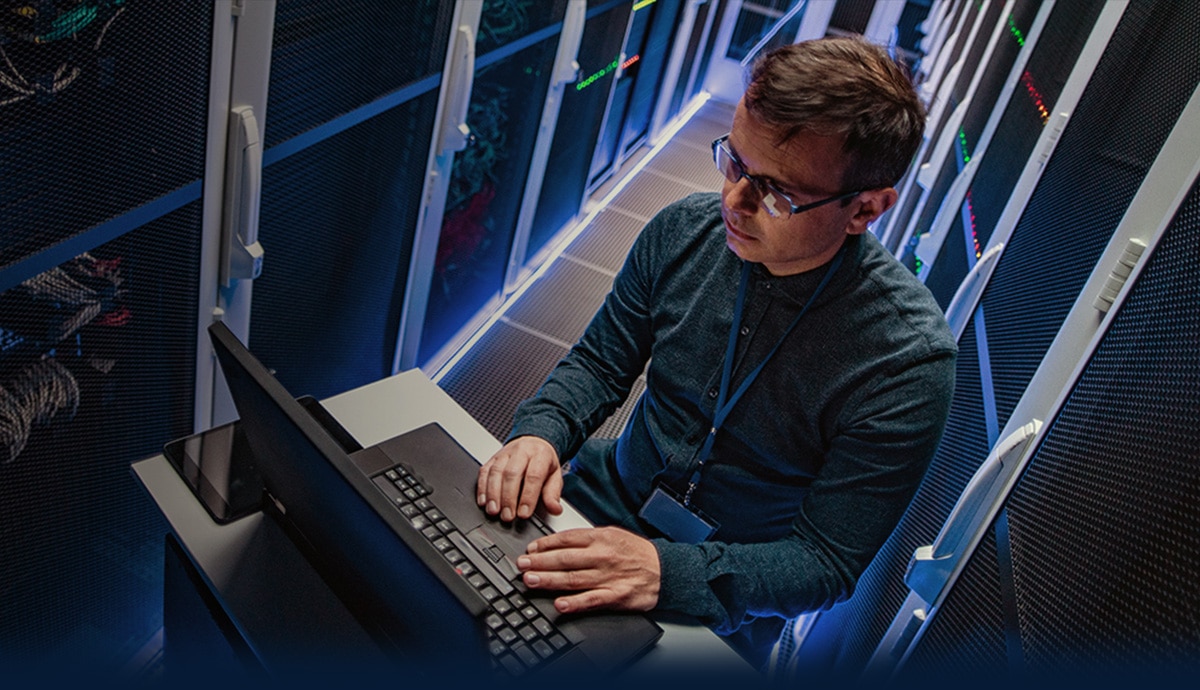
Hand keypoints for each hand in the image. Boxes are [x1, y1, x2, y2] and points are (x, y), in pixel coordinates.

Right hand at [477, 435, 562, 520]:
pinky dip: (482, 488)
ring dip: (493, 494)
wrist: (534, 442)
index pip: (533, 476)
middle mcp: (522, 451)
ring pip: (496, 472)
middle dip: (508, 498)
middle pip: (512, 474)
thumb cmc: (543, 461)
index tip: (524, 514)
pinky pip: (485, 471)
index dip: (528, 496)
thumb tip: (555, 509)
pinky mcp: (493, 458)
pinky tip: (484, 501)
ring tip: (494, 511)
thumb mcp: (555, 475)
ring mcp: (505, 453)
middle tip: (507, 516)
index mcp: (540, 455)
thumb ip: (553, 493)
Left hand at [516, 527, 659, 613]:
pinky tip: (560, 604)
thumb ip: (588, 538)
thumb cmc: (638, 553)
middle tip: (522, 565)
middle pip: (565, 559)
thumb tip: (559, 542)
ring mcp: (607, 577)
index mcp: (601, 538)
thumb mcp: (613, 535)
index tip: (530, 549)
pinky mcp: (614, 596)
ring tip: (530, 580)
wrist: (665, 570)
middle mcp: (602, 557)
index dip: (545, 544)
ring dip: (549, 580)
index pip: (567, 539)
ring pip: (573, 579)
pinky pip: (591, 600)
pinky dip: (575, 603)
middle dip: (540, 562)